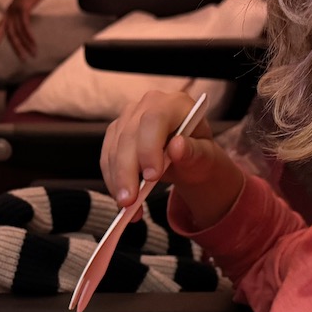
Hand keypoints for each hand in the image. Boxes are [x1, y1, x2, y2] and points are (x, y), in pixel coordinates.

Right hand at [101, 90, 244, 225]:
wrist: (186, 157)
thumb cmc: (197, 154)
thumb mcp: (205, 156)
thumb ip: (194, 152)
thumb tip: (177, 147)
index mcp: (174, 104)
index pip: (154, 119)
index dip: (149, 147)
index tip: (152, 177)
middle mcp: (147, 106)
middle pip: (128, 136)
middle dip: (126, 171)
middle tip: (130, 201)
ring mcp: (128, 119)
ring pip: (113, 149)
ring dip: (117, 181)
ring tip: (127, 208)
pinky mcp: (115, 135)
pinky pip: (107, 159)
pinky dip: (112, 182)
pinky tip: (123, 202)